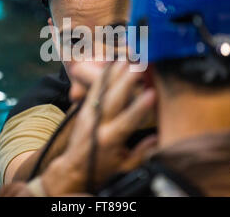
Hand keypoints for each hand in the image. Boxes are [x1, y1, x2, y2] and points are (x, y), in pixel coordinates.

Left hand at [41, 62, 156, 195]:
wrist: (73, 168)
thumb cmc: (102, 169)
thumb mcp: (124, 166)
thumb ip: (141, 153)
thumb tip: (156, 139)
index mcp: (110, 140)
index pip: (127, 120)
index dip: (139, 107)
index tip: (151, 93)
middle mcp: (98, 124)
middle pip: (113, 100)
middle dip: (126, 82)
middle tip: (139, 67)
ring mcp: (89, 115)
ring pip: (102, 91)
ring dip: (114, 74)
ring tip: (126, 60)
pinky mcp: (84, 109)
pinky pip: (93, 90)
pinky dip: (103, 76)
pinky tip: (110, 65)